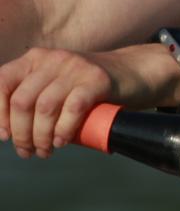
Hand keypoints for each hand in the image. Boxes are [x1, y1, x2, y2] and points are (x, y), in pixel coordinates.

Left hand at [0, 45, 179, 158]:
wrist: (136, 72)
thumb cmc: (92, 88)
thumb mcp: (58, 86)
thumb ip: (37, 101)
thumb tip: (12, 135)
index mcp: (36, 59)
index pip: (2, 83)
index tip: (5, 136)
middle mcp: (53, 59)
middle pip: (22, 101)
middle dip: (21, 134)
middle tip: (29, 151)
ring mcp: (75, 67)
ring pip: (44, 107)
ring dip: (41, 137)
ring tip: (47, 150)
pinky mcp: (97, 79)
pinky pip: (72, 108)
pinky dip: (64, 130)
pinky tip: (64, 141)